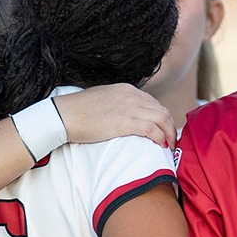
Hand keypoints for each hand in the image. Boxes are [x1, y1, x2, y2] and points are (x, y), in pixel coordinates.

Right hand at [55, 84, 176, 148]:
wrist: (65, 114)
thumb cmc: (79, 110)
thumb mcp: (103, 99)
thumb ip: (117, 104)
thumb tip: (124, 116)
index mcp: (127, 89)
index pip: (154, 103)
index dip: (162, 118)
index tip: (164, 130)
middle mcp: (132, 96)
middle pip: (162, 111)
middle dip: (170, 127)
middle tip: (171, 141)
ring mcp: (129, 108)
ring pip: (161, 119)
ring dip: (169, 134)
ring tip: (168, 147)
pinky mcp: (124, 122)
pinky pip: (152, 129)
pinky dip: (160, 137)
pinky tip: (160, 145)